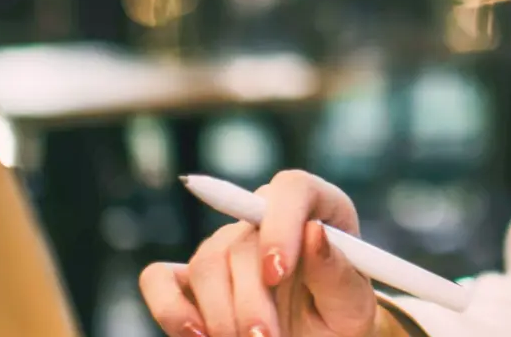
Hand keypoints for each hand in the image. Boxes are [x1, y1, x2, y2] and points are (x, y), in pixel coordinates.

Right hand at [139, 170, 381, 336]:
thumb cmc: (340, 322)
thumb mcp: (352, 305)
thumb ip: (336, 273)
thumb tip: (314, 232)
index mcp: (318, 210)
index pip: (292, 189)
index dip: (281, 224)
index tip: (278, 273)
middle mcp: (266, 219)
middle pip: (241, 241)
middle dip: (251, 301)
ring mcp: (224, 246)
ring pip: (205, 264)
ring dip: (221, 316)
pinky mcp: (188, 279)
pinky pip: (158, 279)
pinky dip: (171, 310)